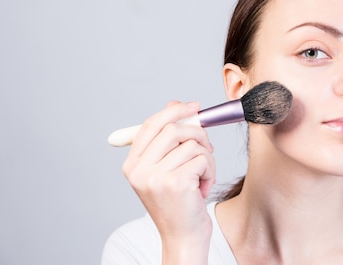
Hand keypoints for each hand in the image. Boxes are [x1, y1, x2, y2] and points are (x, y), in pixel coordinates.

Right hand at [122, 101, 214, 263]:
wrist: (183, 237)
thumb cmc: (179, 202)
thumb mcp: (167, 169)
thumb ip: (167, 140)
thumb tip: (175, 105)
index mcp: (132, 164)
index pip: (151, 124)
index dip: (174, 112)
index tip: (193, 107)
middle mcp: (139, 170)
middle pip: (173, 128)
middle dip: (197, 132)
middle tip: (208, 145)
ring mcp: (156, 177)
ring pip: (192, 144)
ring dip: (207, 158)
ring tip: (202, 176)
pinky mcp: (176, 183)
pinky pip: (203, 159)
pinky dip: (210, 171)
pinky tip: (201, 188)